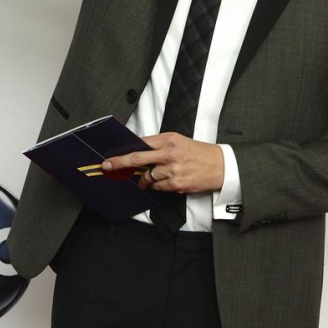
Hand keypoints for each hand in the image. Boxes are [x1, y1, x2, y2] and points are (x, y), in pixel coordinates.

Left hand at [102, 133, 224, 193]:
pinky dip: (158, 186)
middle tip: (108, 167)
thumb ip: (159, 144)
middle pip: (138, 159)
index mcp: (169, 139)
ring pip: (148, 177)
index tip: (111, 155)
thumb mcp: (178, 141)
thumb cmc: (198, 152)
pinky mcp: (176, 184)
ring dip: (145, 179)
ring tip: (147, 179)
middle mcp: (169, 154)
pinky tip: (165, 181)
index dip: (124, 150)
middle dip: (120, 163)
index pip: (141, 144)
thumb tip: (138, 149)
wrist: (219, 166)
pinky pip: (158, 187)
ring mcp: (172, 170)